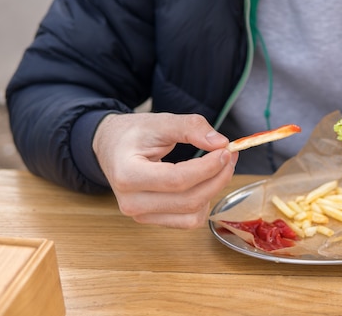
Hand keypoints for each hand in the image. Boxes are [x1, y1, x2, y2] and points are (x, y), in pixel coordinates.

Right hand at [93, 112, 237, 227]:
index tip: (226, 151)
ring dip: (213, 191)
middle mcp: (131, 202)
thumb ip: (190, 127)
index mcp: (128, 174)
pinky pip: (189, 221)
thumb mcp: (160, 121)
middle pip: (189, 201)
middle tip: (229, 156)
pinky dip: (204, 202)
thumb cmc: (134, 134)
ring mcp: (141, 215)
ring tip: (219, 167)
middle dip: (217, 178)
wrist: (112, 148)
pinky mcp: (152, 220)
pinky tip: (204, 182)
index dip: (208, 168)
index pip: (177, 180)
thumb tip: (220, 143)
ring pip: (192, 216)